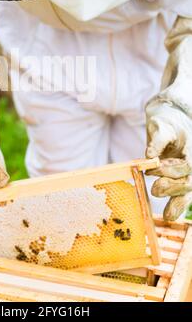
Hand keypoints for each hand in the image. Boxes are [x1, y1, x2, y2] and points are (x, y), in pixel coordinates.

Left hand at [146, 100, 191, 219]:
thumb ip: (157, 140)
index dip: (170, 170)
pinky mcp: (179, 179)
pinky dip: (176, 206)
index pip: (186, 165)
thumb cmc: (165, 122)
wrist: (170, 121)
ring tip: (167, 215)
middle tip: (155, 189)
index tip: (152, 168)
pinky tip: (169, 216)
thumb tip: (149, 155)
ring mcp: (187, 173)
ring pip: (187, 192)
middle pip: (188, 182)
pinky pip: (182, 196)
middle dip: (172, 188)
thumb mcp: (160, 125)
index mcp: (191, 150)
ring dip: (177, 203)